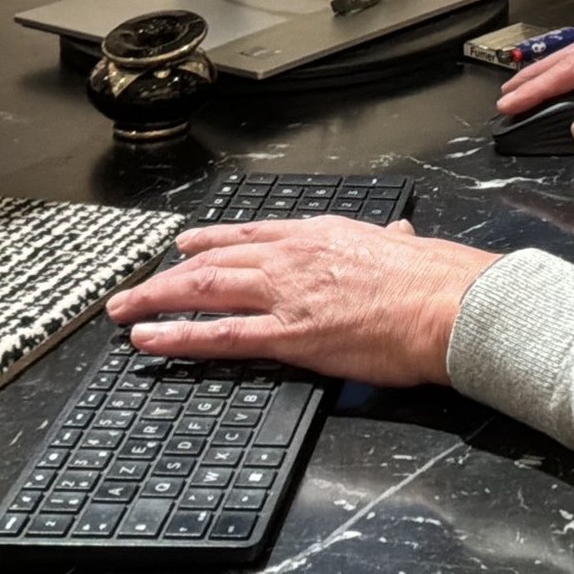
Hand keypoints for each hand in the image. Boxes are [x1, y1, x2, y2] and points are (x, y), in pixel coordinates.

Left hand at [106, 217, 499, 387]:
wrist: (448, 305)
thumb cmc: (434, 279)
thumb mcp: (405, 245)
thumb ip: (389, 241)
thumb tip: (397, 236)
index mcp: (323, 234)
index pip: (251, 235)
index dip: (210, 241)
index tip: (184, 246)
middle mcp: (295, 258)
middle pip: (215, 261)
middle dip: (168, 276)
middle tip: (134, 289)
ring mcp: (287, 295)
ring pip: (205, 290)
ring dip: (158, 300)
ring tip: (125, 311)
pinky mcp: (288, 335)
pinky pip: (218, 335)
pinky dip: (177, 337)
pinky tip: (150, 340)